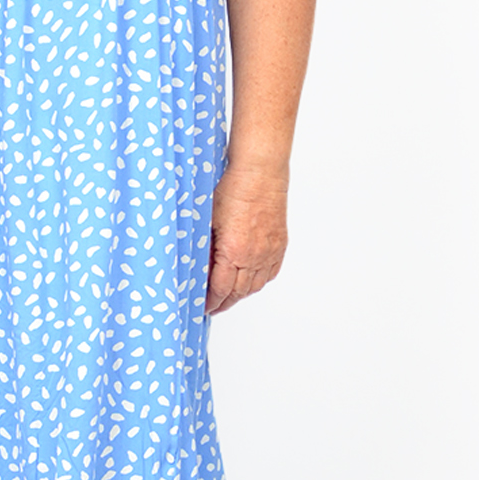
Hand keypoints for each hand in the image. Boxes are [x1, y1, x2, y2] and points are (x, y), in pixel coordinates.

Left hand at [205, 167, 288, 314]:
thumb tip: (199, 266)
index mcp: (234, 252)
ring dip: (240, 294)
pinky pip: (269, 273)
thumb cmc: (233, 188)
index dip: (210, 302)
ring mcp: (269, 252)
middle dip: (224, 302)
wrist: (260, 172)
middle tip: (213, 307)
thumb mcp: (208, 219)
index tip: (202, 306)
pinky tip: (250, 282)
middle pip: (238, 292)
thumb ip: (205, 247)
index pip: (220, 289)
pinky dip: (258, 281)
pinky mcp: (279, 245)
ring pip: (255, 286)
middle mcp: (254, 256)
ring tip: (229, 297)